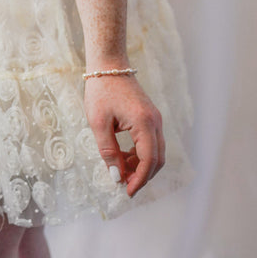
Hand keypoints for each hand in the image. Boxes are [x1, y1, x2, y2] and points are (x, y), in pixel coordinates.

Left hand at [84, 73, 164, 196]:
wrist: (109, 65)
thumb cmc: (101, 91)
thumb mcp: (99, 123)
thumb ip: (108, 151)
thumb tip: (116, 177)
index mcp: (144, 123)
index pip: (149, 160)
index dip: (139, 179)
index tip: (126, 192)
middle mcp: (155, 121)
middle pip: (157, 159)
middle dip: (142, 176)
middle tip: (125, 186)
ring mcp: (155, 118)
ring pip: (156, 152)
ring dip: (141, 165)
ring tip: (119, 170)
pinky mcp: (150, 117)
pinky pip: (151, 142)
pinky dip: (140, 154)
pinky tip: (123, 156)